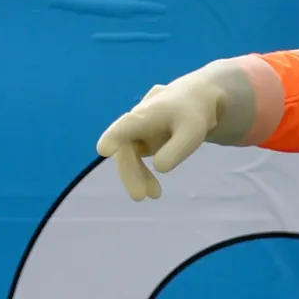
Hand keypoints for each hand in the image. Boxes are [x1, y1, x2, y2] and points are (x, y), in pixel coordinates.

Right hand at [95, 71, 224, 200]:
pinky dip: (142, 175)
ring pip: (128, 156)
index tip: (104, 150)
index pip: (129, 124)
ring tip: (154, 196)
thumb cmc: (192, 116)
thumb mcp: (193, 132)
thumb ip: (176, 149)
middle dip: (131, 172)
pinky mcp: (137, 141)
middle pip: (126, 147)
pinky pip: (135, 160)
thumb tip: (159, 167)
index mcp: (148, 113)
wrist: (191, 102)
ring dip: (136, 176)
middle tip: (139, 197)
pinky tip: (153, 192)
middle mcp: (134, 120)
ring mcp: (133, 131)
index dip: (115, 136)